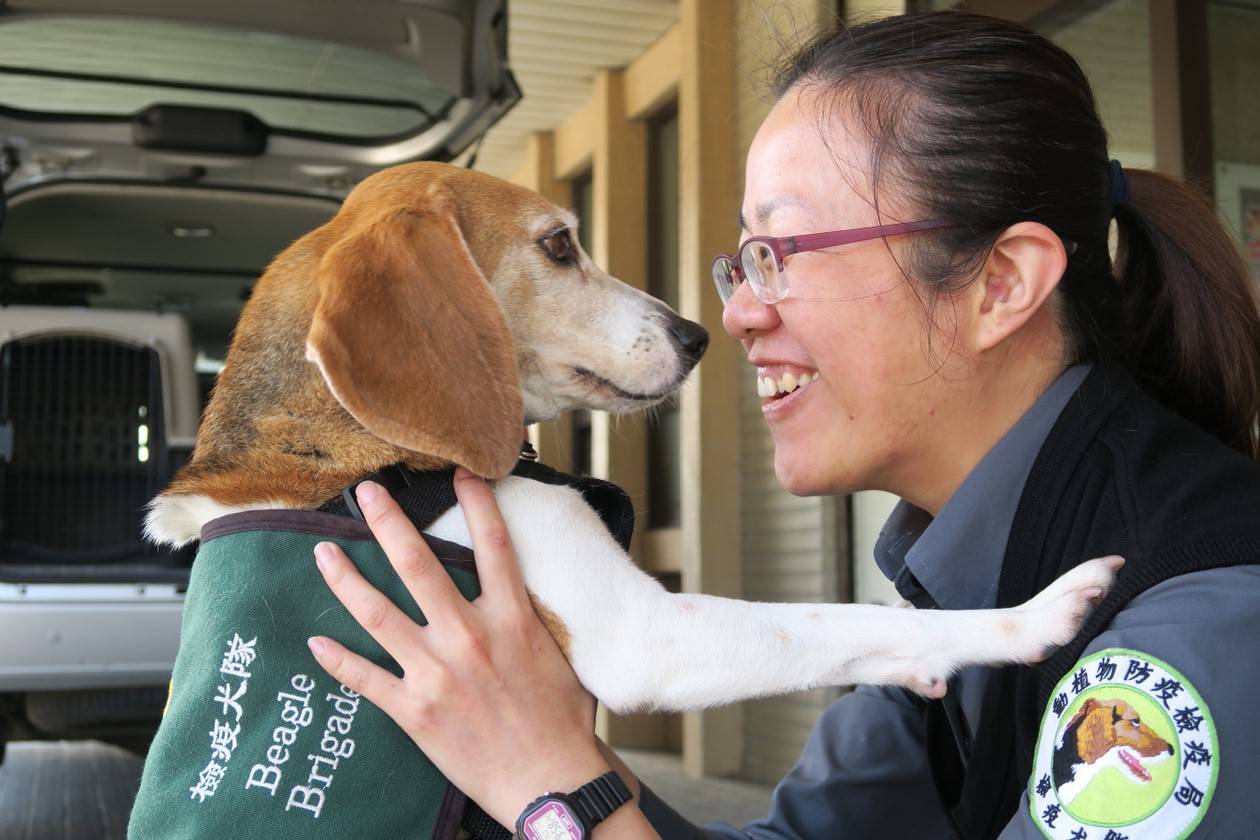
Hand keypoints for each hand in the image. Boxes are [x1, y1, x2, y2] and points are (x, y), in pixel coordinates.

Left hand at [307, 468, 610, 827]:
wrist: (550, 781)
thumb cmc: (562, 722)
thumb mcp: (557, 656)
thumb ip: (530, 620)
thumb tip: (517, 590)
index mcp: (512, 618)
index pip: (492, 545)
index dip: (475, 501)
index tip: (458, 471)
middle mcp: (470, 636)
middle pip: (418, 565)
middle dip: (387, 523)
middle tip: (364, 493)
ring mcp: (436, 672)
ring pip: (378, 613)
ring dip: (346, 579)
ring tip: (322, 552)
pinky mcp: (414, 710)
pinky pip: (364, 678)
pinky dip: (336, 659)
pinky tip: (315, 641)